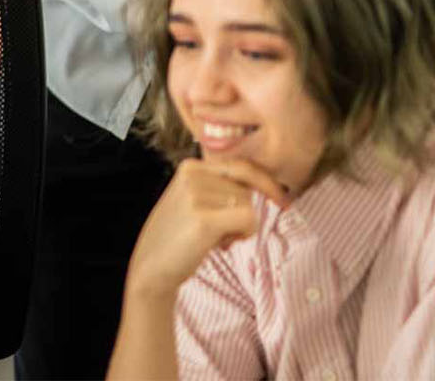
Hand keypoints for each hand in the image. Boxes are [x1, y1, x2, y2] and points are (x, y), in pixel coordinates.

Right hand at [125, 157, 290, 302]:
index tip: (282, 199)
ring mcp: (196, 195)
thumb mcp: (195, 200)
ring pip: (249, 205)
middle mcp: (192, 175)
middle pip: (247, 189)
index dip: (266, 183)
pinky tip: (219, 244)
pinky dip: (242, 235)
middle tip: (217, 232)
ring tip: (212, 238)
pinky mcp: (204, 218)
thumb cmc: (180, 237)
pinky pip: (249, 219)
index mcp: (190, 167)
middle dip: (241, 213)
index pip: (242, 166)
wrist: (152, 267)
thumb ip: (221, 186)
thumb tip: (269, 185)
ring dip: (239, 228)